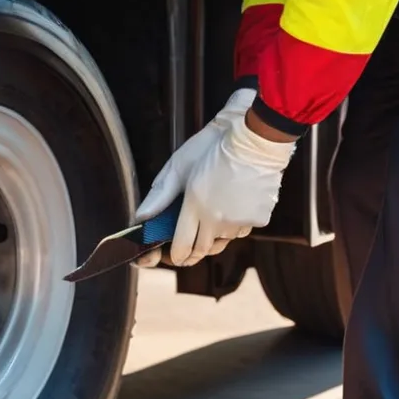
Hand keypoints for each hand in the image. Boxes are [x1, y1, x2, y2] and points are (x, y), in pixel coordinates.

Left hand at [135, 92, 295, 267]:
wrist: (254, 140)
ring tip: (210, 224)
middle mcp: (216, 220)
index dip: (177, 256)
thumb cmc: (212, 148)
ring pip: (223, 240)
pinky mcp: (258, 219)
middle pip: (202, 250)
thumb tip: (140, 217)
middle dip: (192, 255)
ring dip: (215, 237)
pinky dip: (236, 225)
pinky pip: (242, 230)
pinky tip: (233, 208)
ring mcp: (238, 221)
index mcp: (194, 206)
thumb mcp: (179, 167)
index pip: (182, 246)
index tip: (175, 257)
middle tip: (188, 254)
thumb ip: (160, 196)